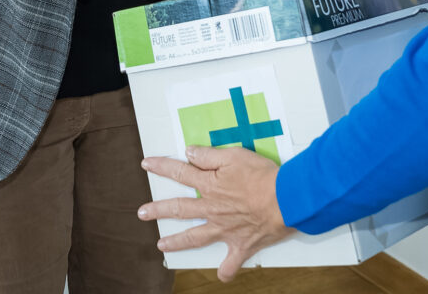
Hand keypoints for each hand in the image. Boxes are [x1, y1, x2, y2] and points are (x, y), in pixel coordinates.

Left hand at [139, 145, 295, 280]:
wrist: (286, 199)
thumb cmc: (263, 175)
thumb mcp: (234, 155)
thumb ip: (209, 156)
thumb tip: (189, 153)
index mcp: (210, 185)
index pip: (180, 173)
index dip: (162, 167)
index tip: (146, 164)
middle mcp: (212, 208)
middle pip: (179, 209)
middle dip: (158, 210)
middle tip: (141, 213)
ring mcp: (224, 228)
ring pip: (195, 237)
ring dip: (177, 242)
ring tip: (162, 246)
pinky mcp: (242, 244)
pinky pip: (232, 262)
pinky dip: (226, 270)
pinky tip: (221, 276)